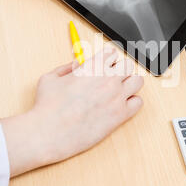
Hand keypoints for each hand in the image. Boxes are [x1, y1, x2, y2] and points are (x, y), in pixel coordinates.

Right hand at [0, 47, 143, 177]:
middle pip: (128, 64)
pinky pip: (138, 102)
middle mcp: (108, 79)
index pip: (112, 52)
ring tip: (119, 91)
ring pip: (138, 81)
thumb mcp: (50, 77)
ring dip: (130, 83)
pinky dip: (132, 102)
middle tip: (112, 78)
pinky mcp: (120, 115)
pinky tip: (120, 106)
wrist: (48, 132)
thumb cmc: (47, 107)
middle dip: (120, 69)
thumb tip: (77, 65)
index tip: (104, 65)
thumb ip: (66, 67)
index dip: (107, 58)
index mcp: (92, 67)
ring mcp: (116, 97)